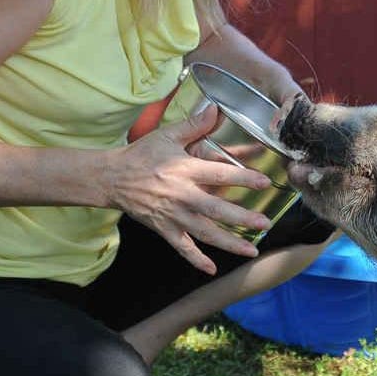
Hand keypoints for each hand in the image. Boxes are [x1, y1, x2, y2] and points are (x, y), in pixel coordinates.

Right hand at [105, 103, 272, 273]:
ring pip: (204, 233)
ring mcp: (172, 215)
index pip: (219, 175)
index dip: (243, 178)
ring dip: (229, 243)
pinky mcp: (164, 229)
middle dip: (242, 218)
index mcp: (185, 170)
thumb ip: (194, 125)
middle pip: (216, 210)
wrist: (112, 178)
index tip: (263, 182)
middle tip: (264, 224)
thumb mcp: (167, 135)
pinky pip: (182, 248)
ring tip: (251, 250)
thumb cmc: (142, 155)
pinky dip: (196, 259)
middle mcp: (181, 195)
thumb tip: (215, 107)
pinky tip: (212, 269)